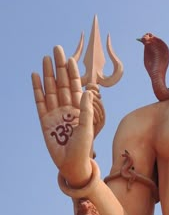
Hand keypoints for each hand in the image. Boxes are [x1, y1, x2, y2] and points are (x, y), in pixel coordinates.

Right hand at [32, 46, 94, 185]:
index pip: (76, 87)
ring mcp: (55, 114)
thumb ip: (86, 109)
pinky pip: (40, 102)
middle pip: (62, 83)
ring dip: (48, 74)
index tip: (70, 59)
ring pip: (51, 89)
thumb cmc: (83, 149)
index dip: (73, 73)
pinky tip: (35, 76)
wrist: (72, 165)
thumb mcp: (87, 128)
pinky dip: (38, 89)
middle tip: (57, 49)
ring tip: (46, 59)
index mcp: (79, 109)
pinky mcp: (45, 121)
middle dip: (59, 67)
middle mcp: (67, 109)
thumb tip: (87, 90)